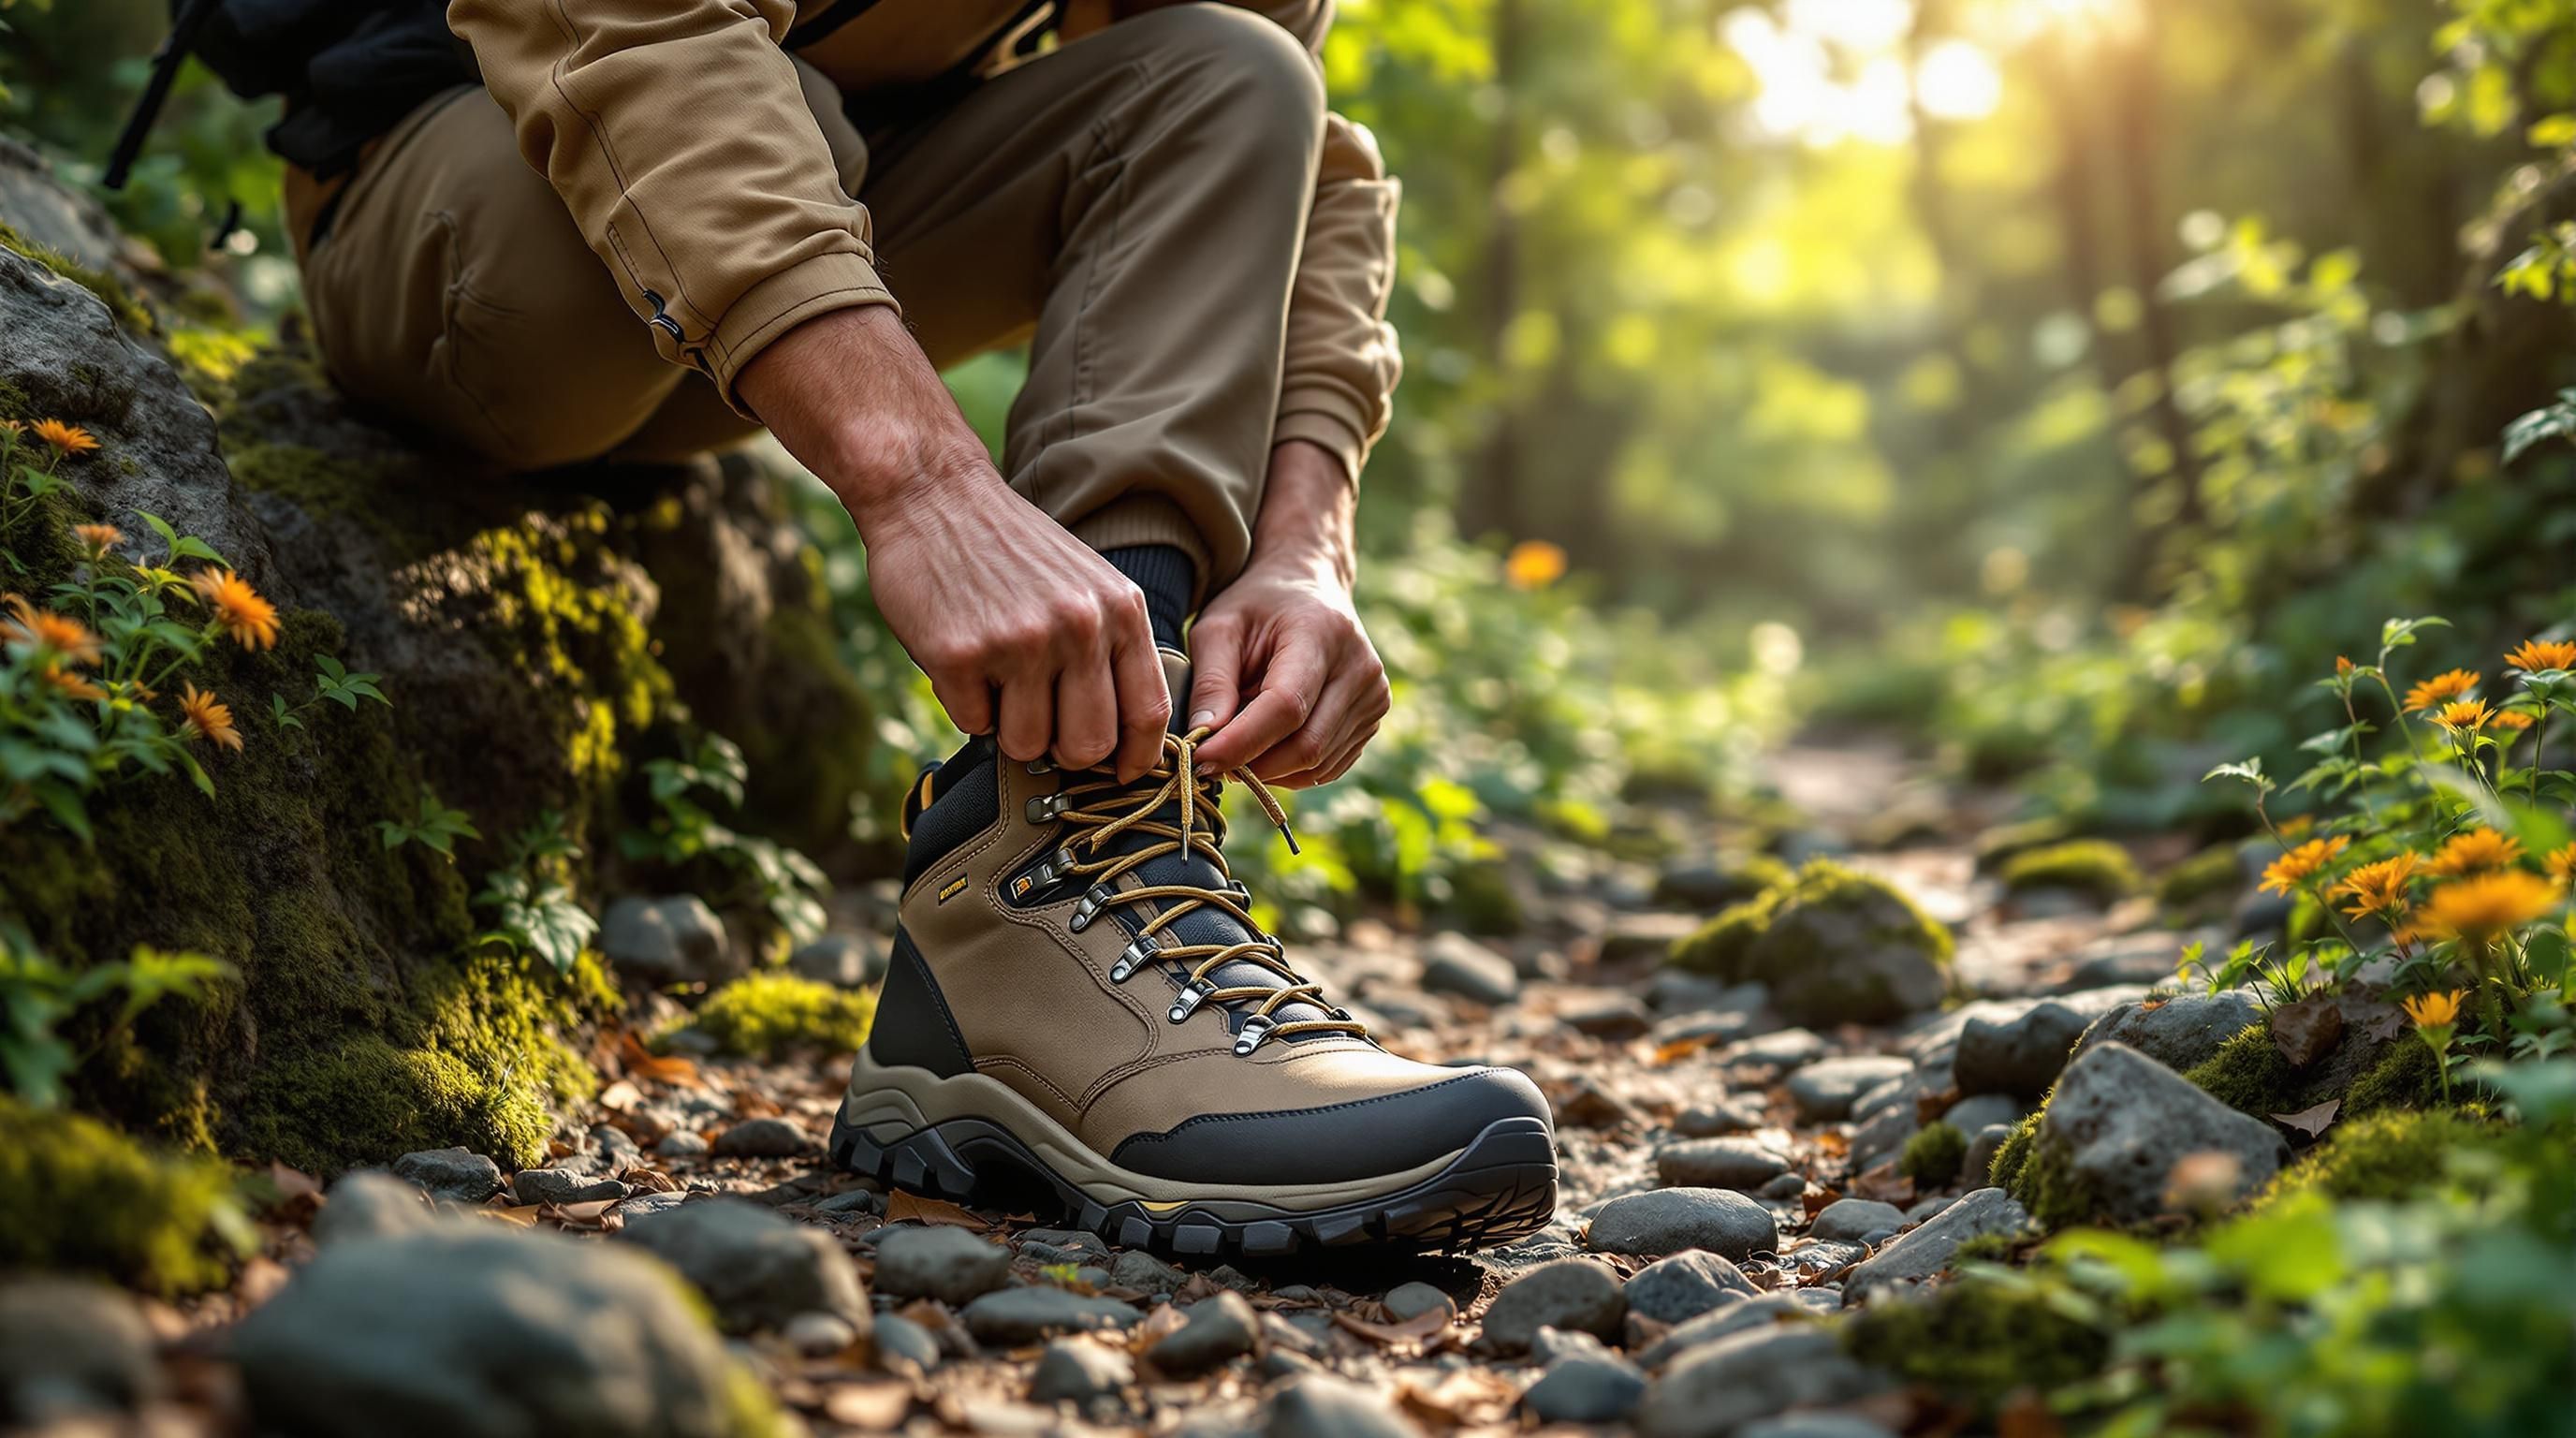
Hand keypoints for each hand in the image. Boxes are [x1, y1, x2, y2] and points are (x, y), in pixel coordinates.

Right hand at [741, 306, 1168, 778]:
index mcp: (1119, 609)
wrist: (933, 493)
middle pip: (1089, 746)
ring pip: (1027, 745)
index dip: (1137, 758)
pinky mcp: (961, 654)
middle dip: (1062, 751)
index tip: (1122, 774)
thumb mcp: (1088, 584)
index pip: (1149, 712)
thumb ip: (1110, 648)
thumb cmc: (1011, 549)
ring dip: (1008, 727)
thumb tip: (1123, 740)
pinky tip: (963, 659)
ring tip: (996, 676)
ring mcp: (1020, 642)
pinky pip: (973, 724)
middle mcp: (1078, 627)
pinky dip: (966, 705)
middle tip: (1040, 723)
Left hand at [1187, 441, 1387, 786]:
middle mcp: (1360, 667)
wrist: (1310, 587)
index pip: (1286, 706)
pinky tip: (1268, 746)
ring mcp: (1374, 695)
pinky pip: (1329, 766)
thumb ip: (1210, 682)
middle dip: (1252, 765)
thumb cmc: (1257, 607)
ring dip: (1270, 770)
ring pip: (1317, 764)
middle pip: (1306, 744)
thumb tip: (1203, 739)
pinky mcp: (1374, 718)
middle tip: (1211, 762)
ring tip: (1239, 745)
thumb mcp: (1219, 627)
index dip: (1242, 742)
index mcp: (1321, 633)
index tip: (1201, 760)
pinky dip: (1291, 770)